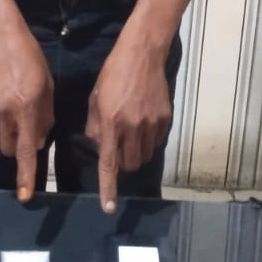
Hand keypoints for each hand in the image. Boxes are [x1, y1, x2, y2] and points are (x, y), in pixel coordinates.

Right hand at [0, 26, 54, 201]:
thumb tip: (39, 142)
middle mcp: (5, 112)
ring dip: (6, 135)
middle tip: (25, 126)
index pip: (26, 151)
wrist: (0, 39)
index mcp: (27, 108)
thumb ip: (45, 117)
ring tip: (11, 112)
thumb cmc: (31, 61)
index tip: (24, 196)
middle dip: (18, 145)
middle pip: (10, 149)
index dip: (26, 175)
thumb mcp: (47, 88)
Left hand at [85, 39, 171, 213]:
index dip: (109, 188)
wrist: (143, 54)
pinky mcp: (166, 120)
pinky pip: (156, 142)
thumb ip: (96, 126)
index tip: (109, 208)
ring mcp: (152, 124)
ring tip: (130, 131)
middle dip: (121, 163)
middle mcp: (132, 128)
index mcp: (111, 123)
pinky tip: (143, 121)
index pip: (109, 164)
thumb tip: (100, 147)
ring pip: (144, 156)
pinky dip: (148, 139)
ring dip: (135, 152)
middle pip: (129, 165)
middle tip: (117, 145)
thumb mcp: (95, 99)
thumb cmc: (113, 74)